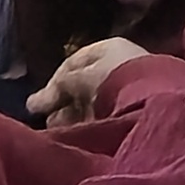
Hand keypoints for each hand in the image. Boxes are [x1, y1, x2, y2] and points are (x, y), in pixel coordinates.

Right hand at [31, 37, 158, 130]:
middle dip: (63, 104)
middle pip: (82, 86)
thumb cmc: (112, 78)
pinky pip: (104, 116)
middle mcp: (118, 65)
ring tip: (58, 131)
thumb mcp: (78, 78)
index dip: (53, 84)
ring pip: (92, 103)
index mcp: (108, 49)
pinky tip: (76, 135)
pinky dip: (89, 124)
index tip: (38, 105)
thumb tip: (32, 104)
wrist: (152, 99)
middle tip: (47, 121)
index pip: (73, 63)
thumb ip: (56, 89)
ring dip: (74, 117)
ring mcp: (128, 88)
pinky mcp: (134, 110)